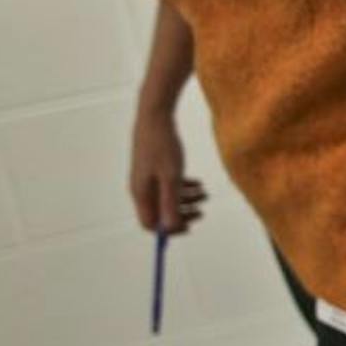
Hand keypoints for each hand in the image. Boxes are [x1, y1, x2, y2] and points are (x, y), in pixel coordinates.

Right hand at [129, 108, 206, 235]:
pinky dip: (184, 188)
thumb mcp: (172, 177)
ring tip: (205, 193)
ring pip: (166, 199)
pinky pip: (168, 186)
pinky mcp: (153, 168)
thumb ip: (171, 204)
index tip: (189, 226)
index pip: (150, 224)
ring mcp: (146, 178)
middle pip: (159, 213)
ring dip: (187, 200)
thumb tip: (171, 228)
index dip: (169, 230)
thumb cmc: (163, 146)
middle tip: (202, 212)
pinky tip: (199, 183)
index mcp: (141, 193)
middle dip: (181, 215)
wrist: (155, 116)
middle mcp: (140, 188)